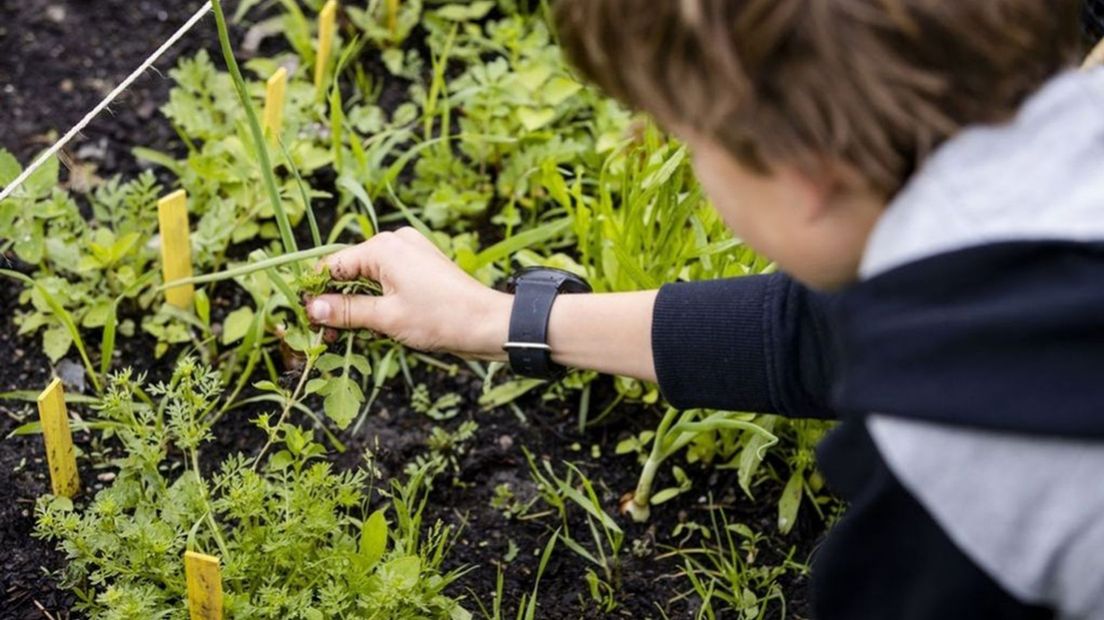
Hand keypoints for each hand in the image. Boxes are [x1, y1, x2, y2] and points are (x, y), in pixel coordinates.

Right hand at [306, 228, 511, 360]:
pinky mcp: (421, 266)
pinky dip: (377, 301)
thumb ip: (345, 311)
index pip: (334, 266)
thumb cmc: (440, 318)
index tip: (307, 321)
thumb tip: (312, 308)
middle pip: (350, 271)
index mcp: (383, 247)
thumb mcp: (385, 318)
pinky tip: (374, 325)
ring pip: (368, 278)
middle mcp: (395, 242)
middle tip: (327, 337)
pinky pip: (387, 281)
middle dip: (336, 302)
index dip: (317, 293)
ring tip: (349, 336)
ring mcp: (410, 253)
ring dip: (357, 305)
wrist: (487, 323)